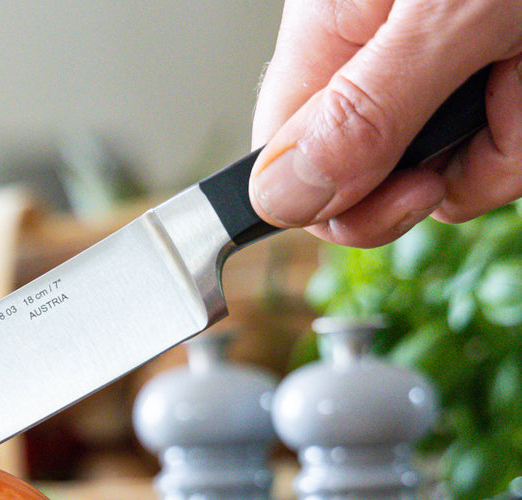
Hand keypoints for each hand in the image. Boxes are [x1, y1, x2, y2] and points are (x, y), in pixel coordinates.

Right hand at [250, 0, 521, 246]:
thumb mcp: (448, 14)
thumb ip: (362, 112)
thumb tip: (279, 197)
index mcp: (331, 33)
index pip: (288, 166)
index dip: (343, 202)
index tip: (415, 188)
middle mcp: (378, 55)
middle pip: (378, 177)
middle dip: (456, 164)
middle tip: (506, 103)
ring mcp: (445, 63)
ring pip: (461, 164)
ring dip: (518, 132)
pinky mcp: (502, 67)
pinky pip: (510, 139)